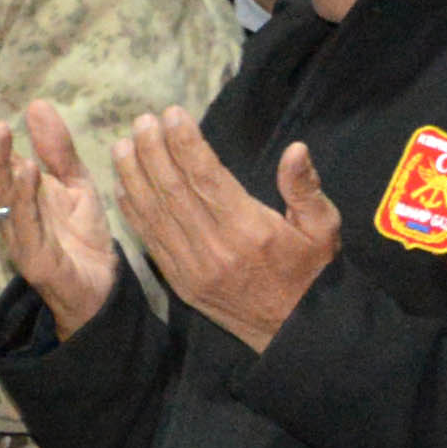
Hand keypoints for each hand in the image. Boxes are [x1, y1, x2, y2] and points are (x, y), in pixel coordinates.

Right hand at [0, 92, 121, 333]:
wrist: (103, 284)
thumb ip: (58, 149)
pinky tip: (27, 171)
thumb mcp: (76, 182)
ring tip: (0, 129)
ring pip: (2, 194)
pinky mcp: (34, 256)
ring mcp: (19, 233)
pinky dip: (25, 197)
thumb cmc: (82, 234)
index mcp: (18, 191)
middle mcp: (11, 210)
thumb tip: (36, 105)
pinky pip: (27, 223)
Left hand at [117, 105, 346, 353]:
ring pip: (155, 214)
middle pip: (174, 191)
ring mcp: (193, 267)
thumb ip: (306, 188)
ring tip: (123, 144)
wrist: (296, 333)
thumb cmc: (310, 271)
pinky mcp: (181, 282)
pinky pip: (150, 241)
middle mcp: (215, 247)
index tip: (173, 114)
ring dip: (135, 177)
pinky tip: (123, 185)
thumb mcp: (323, 228)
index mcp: (249, 229)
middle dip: (154, 152)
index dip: (187, 144)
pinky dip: (133, 211)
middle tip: (142, 120)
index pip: (208, 177)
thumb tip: (296, 149)